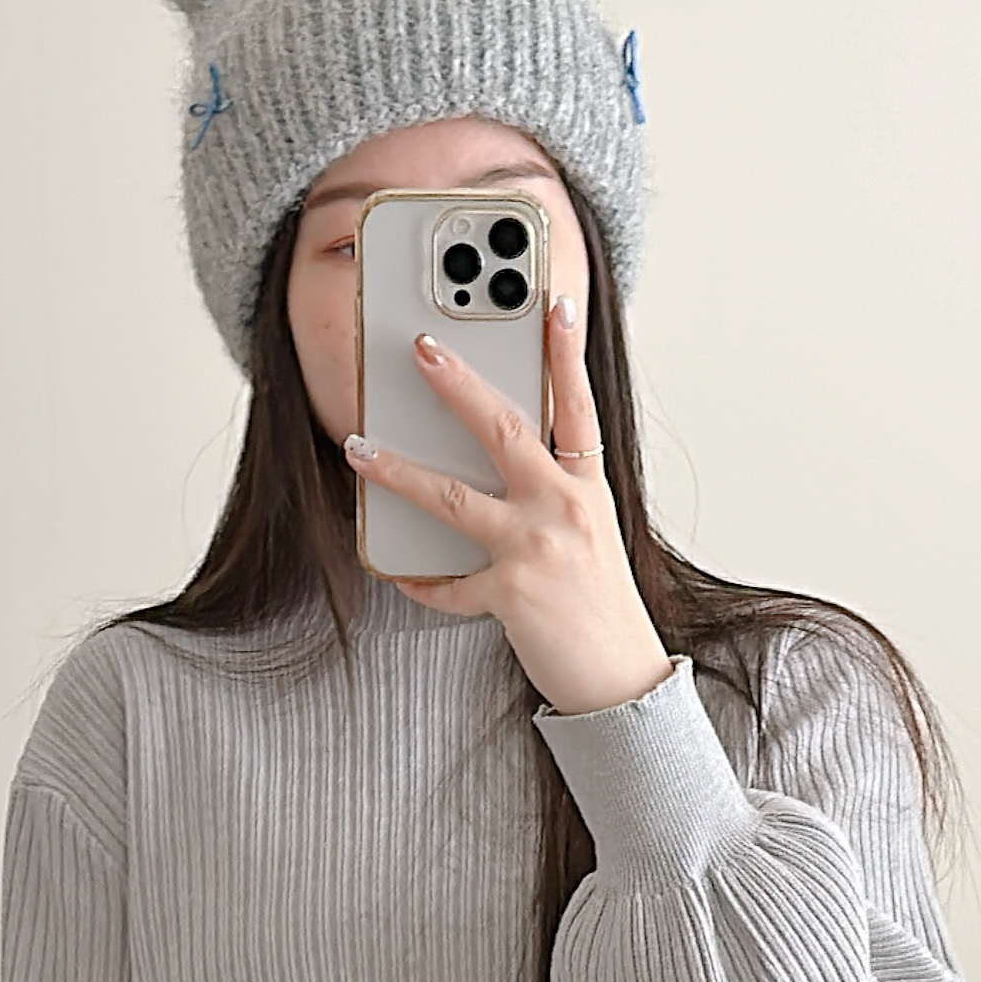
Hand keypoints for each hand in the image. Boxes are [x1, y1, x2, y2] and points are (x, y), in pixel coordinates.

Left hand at [343, 294, 675, 718]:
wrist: (622, 680)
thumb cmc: (601, 605)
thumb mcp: (591, 533)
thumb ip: (555, 491)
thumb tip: (506, 459)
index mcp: (588, 489)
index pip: (578, 405)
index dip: (566, 352)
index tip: (552, 301)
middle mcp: (564, 510)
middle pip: (506, 432)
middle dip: (459, 386)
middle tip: (421, 349)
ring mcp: (536, 551)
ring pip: (454, 498)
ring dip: (398, 470)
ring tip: (359, 447)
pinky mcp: (509, 595)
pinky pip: (447, 583)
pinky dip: (420, 581)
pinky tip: (399, 574)